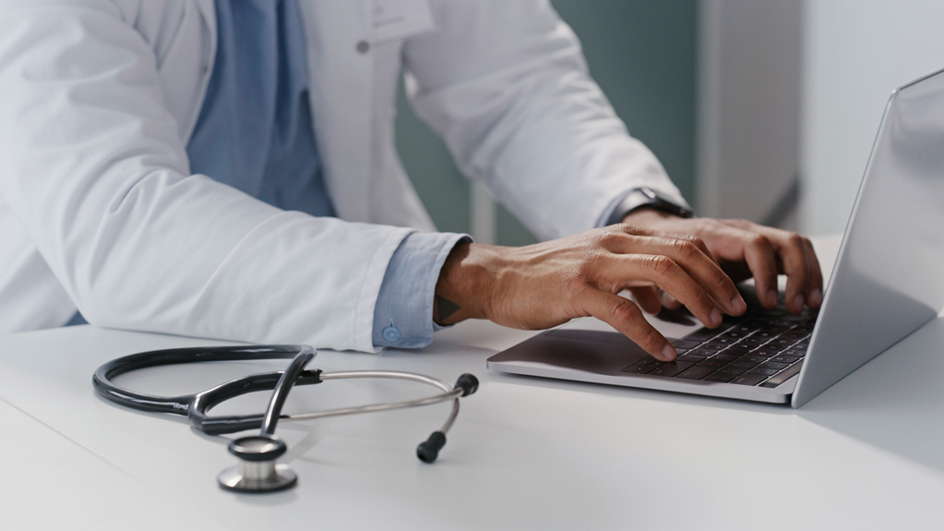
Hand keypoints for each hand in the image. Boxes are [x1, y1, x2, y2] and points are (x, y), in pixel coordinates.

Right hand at [433, 226, 746, 360]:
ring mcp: (594, 264)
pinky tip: (663, 351)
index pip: (681, 242)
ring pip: (661, 273)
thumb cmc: (544, 276)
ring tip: (710, 325)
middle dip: (714, 283)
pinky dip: (650, 334)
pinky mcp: (576, 290)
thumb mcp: (595, 265)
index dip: (714, 267)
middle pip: (681, 253)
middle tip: (733, 310)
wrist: (498, 277)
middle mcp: (612, 243)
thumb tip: (662, 298)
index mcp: (620, 237)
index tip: (732, 292)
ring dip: (694, 301)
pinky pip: (623, 311)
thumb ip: (630, 274)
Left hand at [621, 209, 823, 313]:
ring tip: (809, 305)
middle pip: (786, 241)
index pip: (755, 246)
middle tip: (795, 307)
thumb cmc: (667, 251)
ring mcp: (756, 236)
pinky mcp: (764, 248)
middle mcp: (742, 231)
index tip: (769, 302)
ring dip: (808, 275)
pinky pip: (796, 253)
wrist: (665, 232)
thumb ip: (672, 284)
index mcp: (718, 233)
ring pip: (797, 245)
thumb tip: (675, 303)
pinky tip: (810, 297)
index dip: (766, 274)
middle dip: (797, 276)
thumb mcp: (667, 266)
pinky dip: (807, 274)